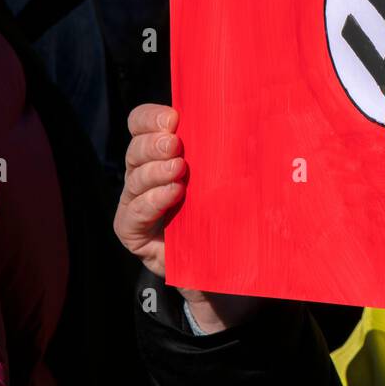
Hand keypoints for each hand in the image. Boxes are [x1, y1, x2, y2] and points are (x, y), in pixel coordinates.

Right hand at [114, 103, 257, 332]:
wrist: (219, 268)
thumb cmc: (225, 215)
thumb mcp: (227, 179)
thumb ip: (225, 152)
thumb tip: (252, 121)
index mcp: (160, 154)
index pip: (142, 124)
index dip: (151, 118)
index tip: (174, 118)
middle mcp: (143, 174)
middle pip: (136, 148)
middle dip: (154, 143)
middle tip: (175, 144)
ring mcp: (134, 202)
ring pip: (135, 178)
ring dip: (156, 171)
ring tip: (179, 169)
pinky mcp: (132, 230)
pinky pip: (134, 212)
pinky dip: (153, 201)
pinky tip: (172, 194)